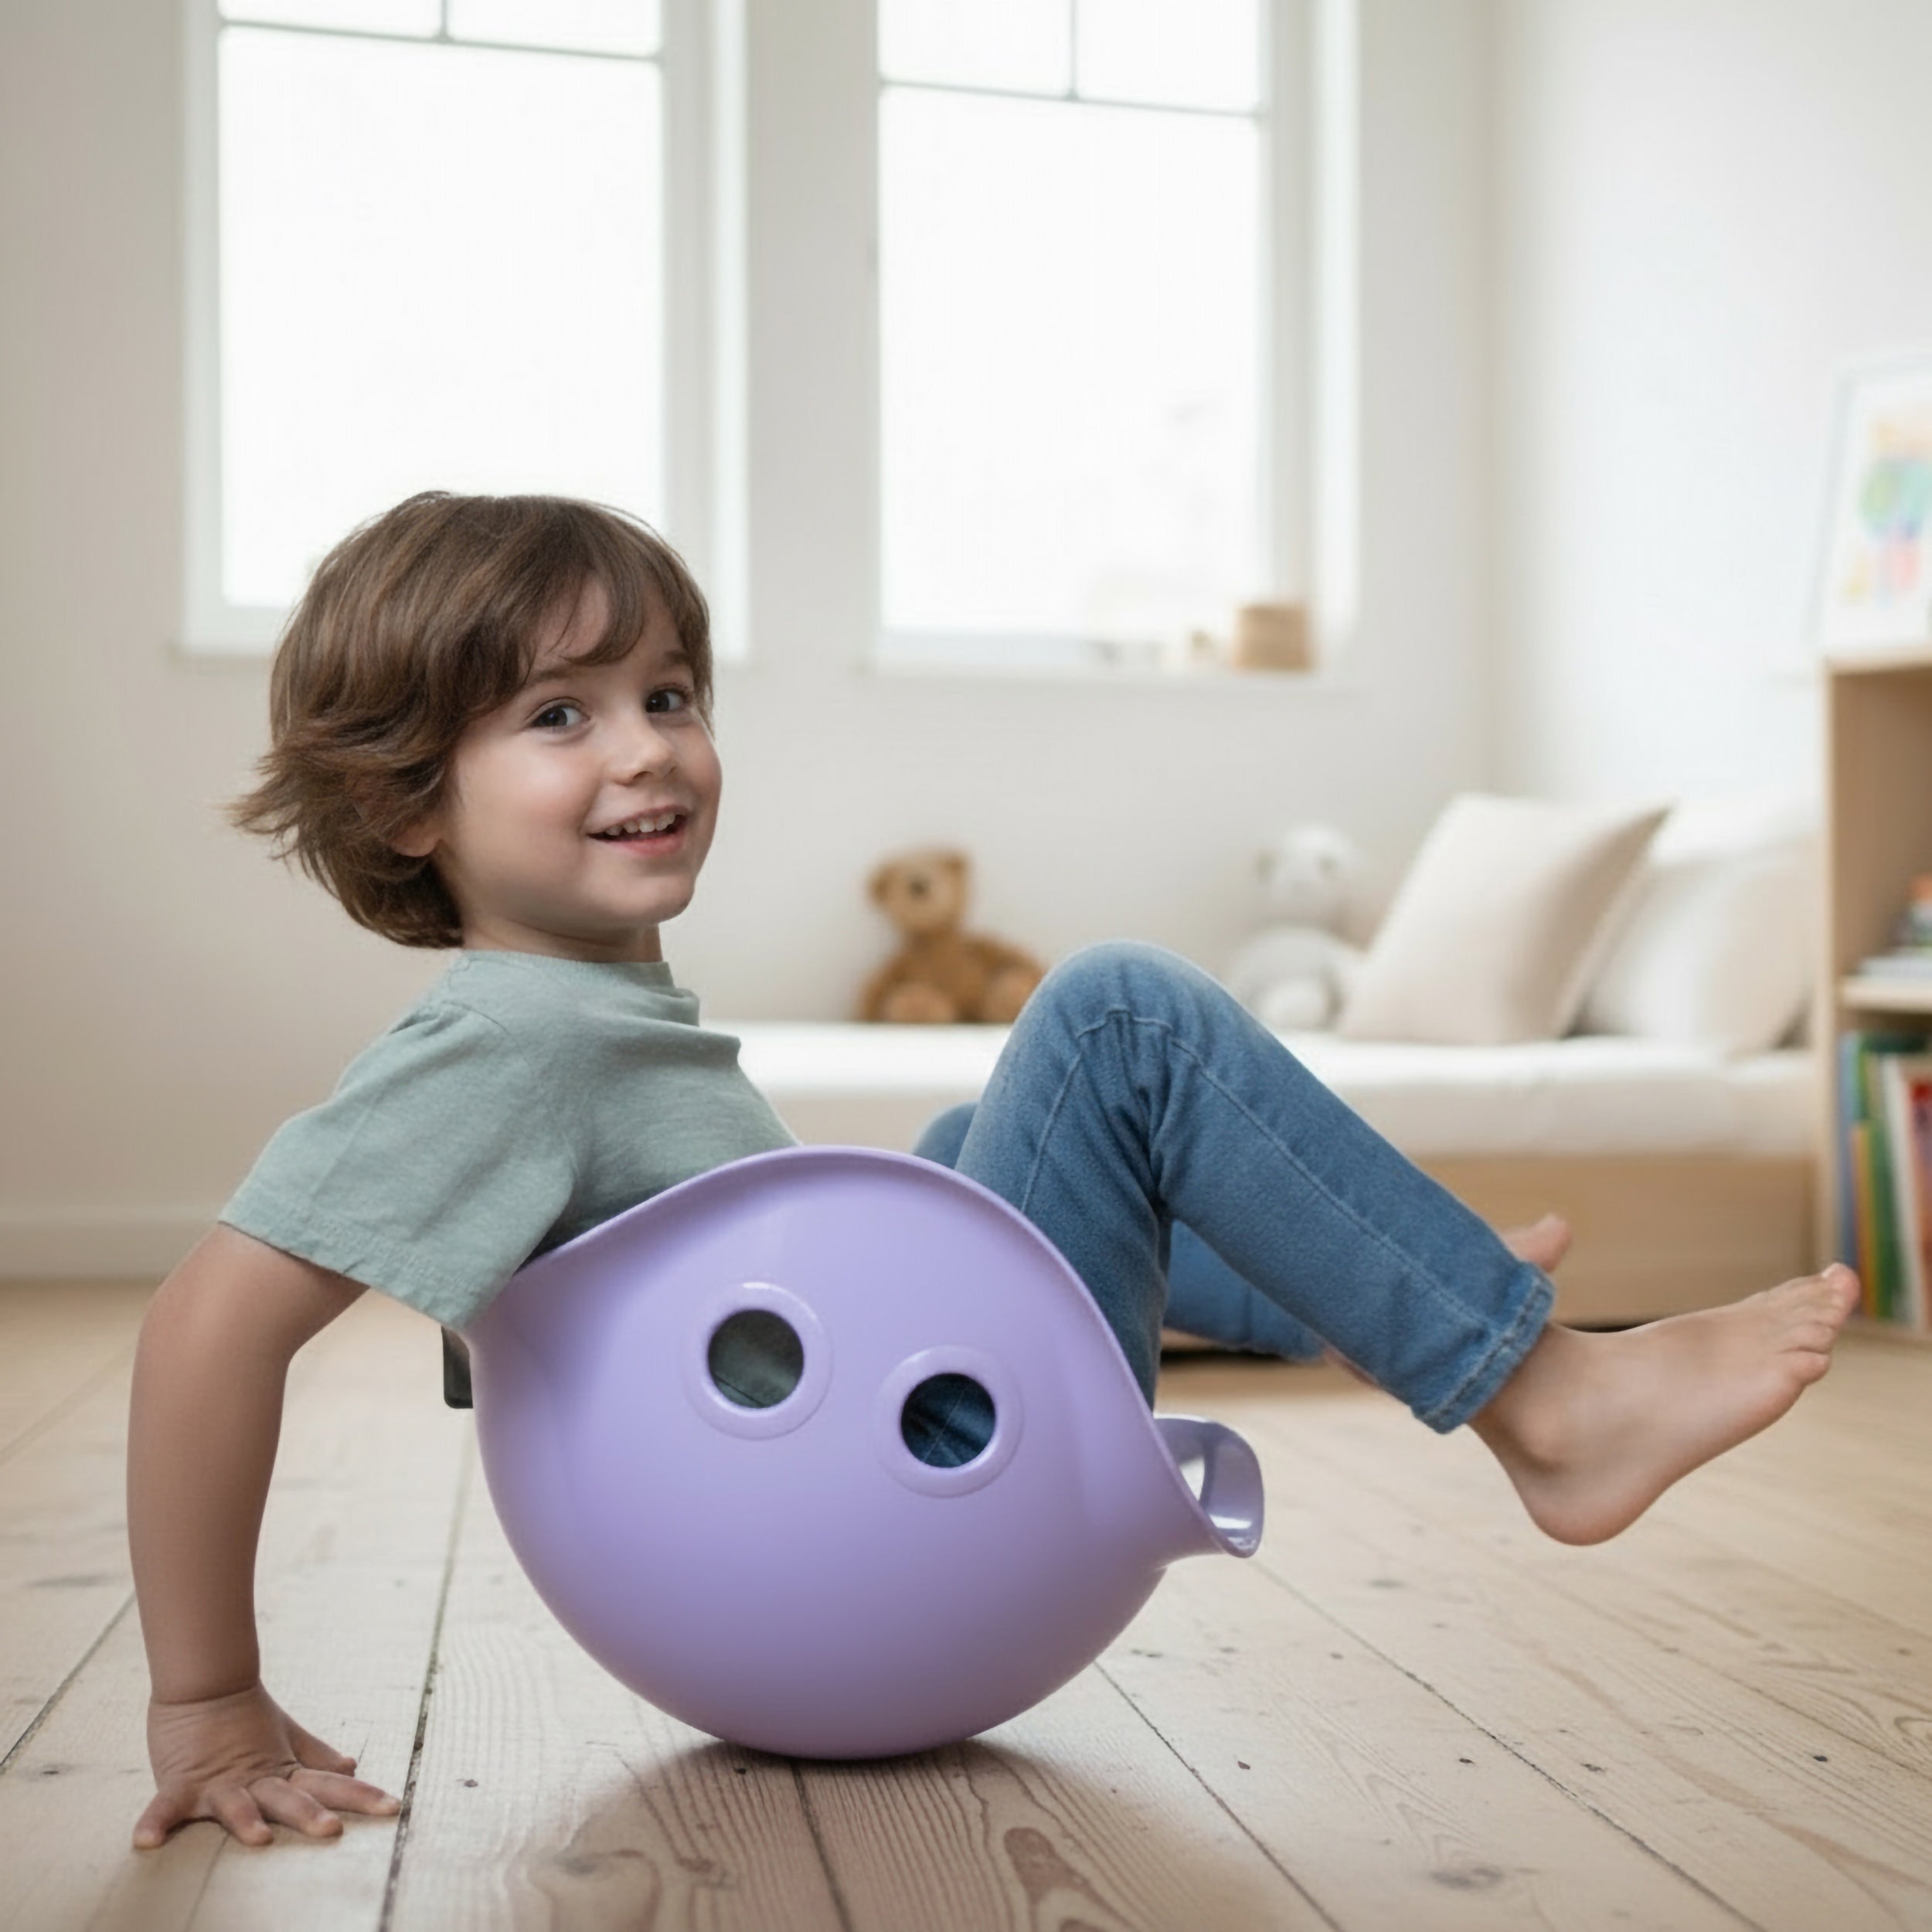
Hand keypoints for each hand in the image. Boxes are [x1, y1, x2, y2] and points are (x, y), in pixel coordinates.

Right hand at [134, 1681, 400, 1849]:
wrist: (204, 1682)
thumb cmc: (245, 1718)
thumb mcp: (284, 1738)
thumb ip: (315, 1755)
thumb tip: (351, 1765)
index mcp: (283, 1770)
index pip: (329, 1785)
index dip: (361, 1796)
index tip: (394, 1807)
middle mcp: (256, 1778)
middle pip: (288, 1798)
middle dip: (309, 1814)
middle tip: (332, 1828)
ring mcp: (219, 1781)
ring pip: (235, 1804)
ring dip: (245, 1821)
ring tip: (258, 1838)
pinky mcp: (182, 1781)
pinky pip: (165, 1806)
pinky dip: (155, 1821)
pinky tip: (145, 1841)